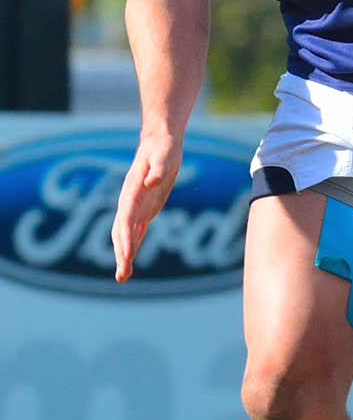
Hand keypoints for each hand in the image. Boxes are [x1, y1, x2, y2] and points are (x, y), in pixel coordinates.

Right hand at [110, 137, 182, 281]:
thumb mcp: (164, 157)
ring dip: (124, 254)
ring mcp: (135, 206)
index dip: (125, 237)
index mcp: (132, 192)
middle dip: (121, 253)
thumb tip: (150, 182)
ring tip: (123, 276)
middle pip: (121, 232)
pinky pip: (136, 230)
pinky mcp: (144, 208)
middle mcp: (129, 202)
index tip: (127, 255)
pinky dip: (132, 244)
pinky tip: (130, 258)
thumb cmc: (163, 149)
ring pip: (126, 235)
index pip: (126, 219)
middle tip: (122, 275)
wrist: (160, 143)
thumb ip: (158, 170)